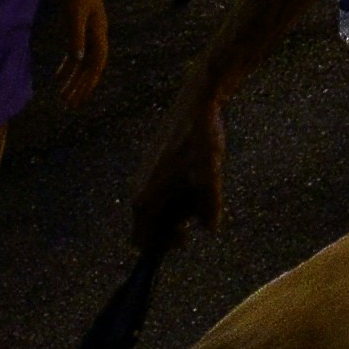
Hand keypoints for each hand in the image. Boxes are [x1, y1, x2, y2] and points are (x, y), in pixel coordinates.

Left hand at [46, 0, 111, 111]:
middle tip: (70, 104)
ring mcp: (88, 33)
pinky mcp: (78, 29)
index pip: (96, 64)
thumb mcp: (75, 14)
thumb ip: (76, 37)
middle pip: (90, 67)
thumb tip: (78, 60)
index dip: (89, 82)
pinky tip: (60, 76)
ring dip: (74, 79)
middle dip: (81, 86)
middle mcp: (96, 36)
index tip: (79, 98)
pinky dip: (69, 66)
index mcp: (99, 33)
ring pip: (82, 62)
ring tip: (64, 96)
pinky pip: (76, 53)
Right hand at [132, 104, 223, 251]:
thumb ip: (209, 206)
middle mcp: (139, 189)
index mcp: (146, 199)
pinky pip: (161, 189)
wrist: (197, 102)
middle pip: (150, 225)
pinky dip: (178, 191)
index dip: (162, 246)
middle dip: (173, 225)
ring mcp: (143, 175)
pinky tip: (196, 174)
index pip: (142, 241)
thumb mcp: (210, 176)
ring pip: (158, 206)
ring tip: (200, 188)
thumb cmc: (201, 140)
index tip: (185, 237)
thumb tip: (210, 228)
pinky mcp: (152, 163)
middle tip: (198, 209)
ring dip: (177, 207)